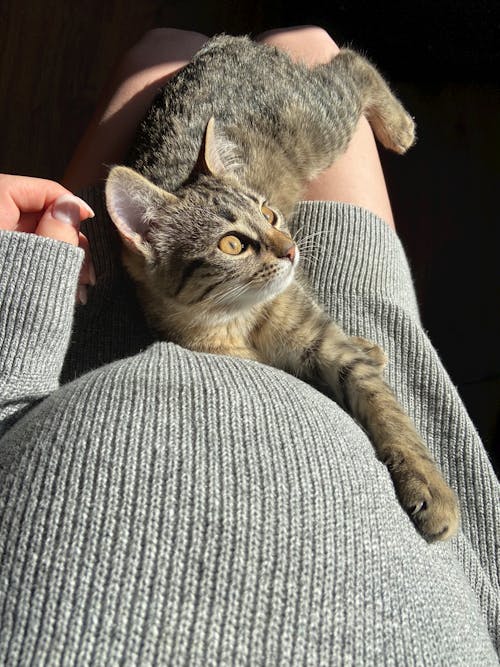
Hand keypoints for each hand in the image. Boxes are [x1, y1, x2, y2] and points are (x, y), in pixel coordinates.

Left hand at [0, 173, 94, 302]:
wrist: (0, 354)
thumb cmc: (14, 310)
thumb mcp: (42, 265)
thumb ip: (59, 229)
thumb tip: (72, 206)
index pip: (36, 190)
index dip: (67, 204)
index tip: (88, 221)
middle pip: (33, 214)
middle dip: (64, 238)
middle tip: (87, 265)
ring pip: (29, 237)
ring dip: (57, 257)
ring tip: (80, 286)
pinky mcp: (2, 268)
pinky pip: (20, 257)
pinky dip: (41, 268)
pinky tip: (62, 289)